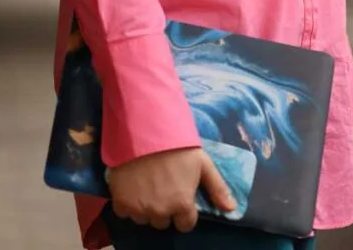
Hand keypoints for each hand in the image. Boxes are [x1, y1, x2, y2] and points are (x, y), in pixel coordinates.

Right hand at [107, 147, 235, 231]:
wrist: (144, 128)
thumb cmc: (177, 144)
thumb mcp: (202, 162)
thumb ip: (217, 187)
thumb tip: (231, 209)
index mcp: (182, 204)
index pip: (185, 224)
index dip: (184, 211)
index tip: (179, 195)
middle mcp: (161, 212)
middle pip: (163, 221)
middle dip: (164, 208)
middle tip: (162, 185)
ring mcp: (139, 209)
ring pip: (144, 218)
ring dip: (145, 207)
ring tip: (147, 184)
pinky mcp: (121, 202)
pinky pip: (125, 212)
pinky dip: (127, 203)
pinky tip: (132, 185)